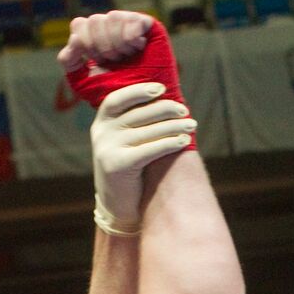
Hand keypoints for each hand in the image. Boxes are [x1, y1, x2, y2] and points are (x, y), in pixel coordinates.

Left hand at [57, 11, 189, 116]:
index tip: (97, 61)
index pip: (79, 24)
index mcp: (94, 39)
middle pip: (94, 20)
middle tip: (114, 61)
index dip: (85, 42)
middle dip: (101, 45)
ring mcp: (130, 26)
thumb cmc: (116, 97)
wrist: (144, 107)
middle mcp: (111, 29)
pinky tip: (138, 48)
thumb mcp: (83, 82)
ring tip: (126, 57)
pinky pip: (135, 18)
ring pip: (113, 17)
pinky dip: (132, 35)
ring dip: (117, 42)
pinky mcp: (150, 27)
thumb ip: (69, 61)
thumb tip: (74, 37)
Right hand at [90, 83, 195, 235]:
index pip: (118, 98)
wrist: (117, 205)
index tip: (162, 88)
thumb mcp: (126, 141)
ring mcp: (107, 149)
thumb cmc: (129, 168)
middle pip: (138, 114)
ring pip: (147, 131)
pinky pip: (149, 149)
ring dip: (173, 126)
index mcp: (102, 122)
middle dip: (165, 109)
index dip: (139, 91)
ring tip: (191, 125)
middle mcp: (101, 133)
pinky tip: (184, 141)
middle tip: (185, 110)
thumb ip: (137, 122)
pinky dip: (169, 143)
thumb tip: (169, 101)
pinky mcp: (117, 166)